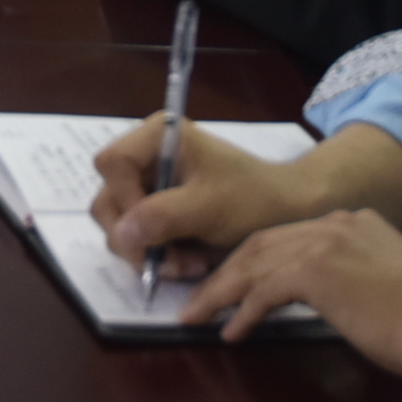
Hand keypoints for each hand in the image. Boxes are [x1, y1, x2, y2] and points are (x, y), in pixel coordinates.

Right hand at [92, 117, 401, 269]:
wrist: (291, 213)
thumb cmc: (255, 199)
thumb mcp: (210, 207)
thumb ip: (163, 216)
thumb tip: (121, 231)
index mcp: (158, 136)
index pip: (113, 164)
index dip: (123, 200)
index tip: (149, 232)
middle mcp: (148, 155)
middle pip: (110, 197)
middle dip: (138, 236)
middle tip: (171, 264)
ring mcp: (152, 183)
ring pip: (121, 223)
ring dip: (150, 251)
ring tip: (188, 265)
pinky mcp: (159, 209)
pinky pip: (138, 236)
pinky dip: (159, 255)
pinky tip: (189, 262)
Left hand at [181, 209, 401, 392]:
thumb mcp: (385, 285)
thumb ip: (353, 280)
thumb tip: (331, 300)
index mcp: (354, 222)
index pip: (289, 235)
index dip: (257, 260)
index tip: (235, 282)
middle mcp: (336, 223)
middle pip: (263, 243)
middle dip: (228, 272)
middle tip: (201, 299)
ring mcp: (325, 242)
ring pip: (255, 263)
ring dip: (222, 292)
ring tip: (198, 316)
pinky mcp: (315, 270)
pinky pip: (263, 290)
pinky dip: (243, 312)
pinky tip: (232, 332)